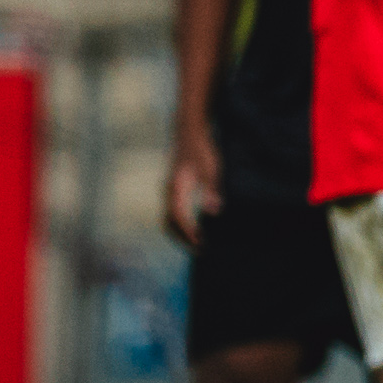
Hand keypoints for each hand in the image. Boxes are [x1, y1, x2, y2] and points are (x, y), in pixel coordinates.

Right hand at [164, 126, 220, 249]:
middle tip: (199, 250)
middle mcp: (168, 191)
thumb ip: (211, 189)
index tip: (199, 243)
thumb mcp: (211, 168)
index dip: (187, 232)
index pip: (178, 216)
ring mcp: (168, 190)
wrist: (188, 132)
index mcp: (177, 187)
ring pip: (168, 218)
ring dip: (180, 233)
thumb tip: (214, 211)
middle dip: (182, 238)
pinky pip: (171, 212)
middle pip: (169, 222)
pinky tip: (194, 228)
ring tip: (197, 243)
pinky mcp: (172, 189)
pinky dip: (180, 224)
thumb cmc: (202, 149)